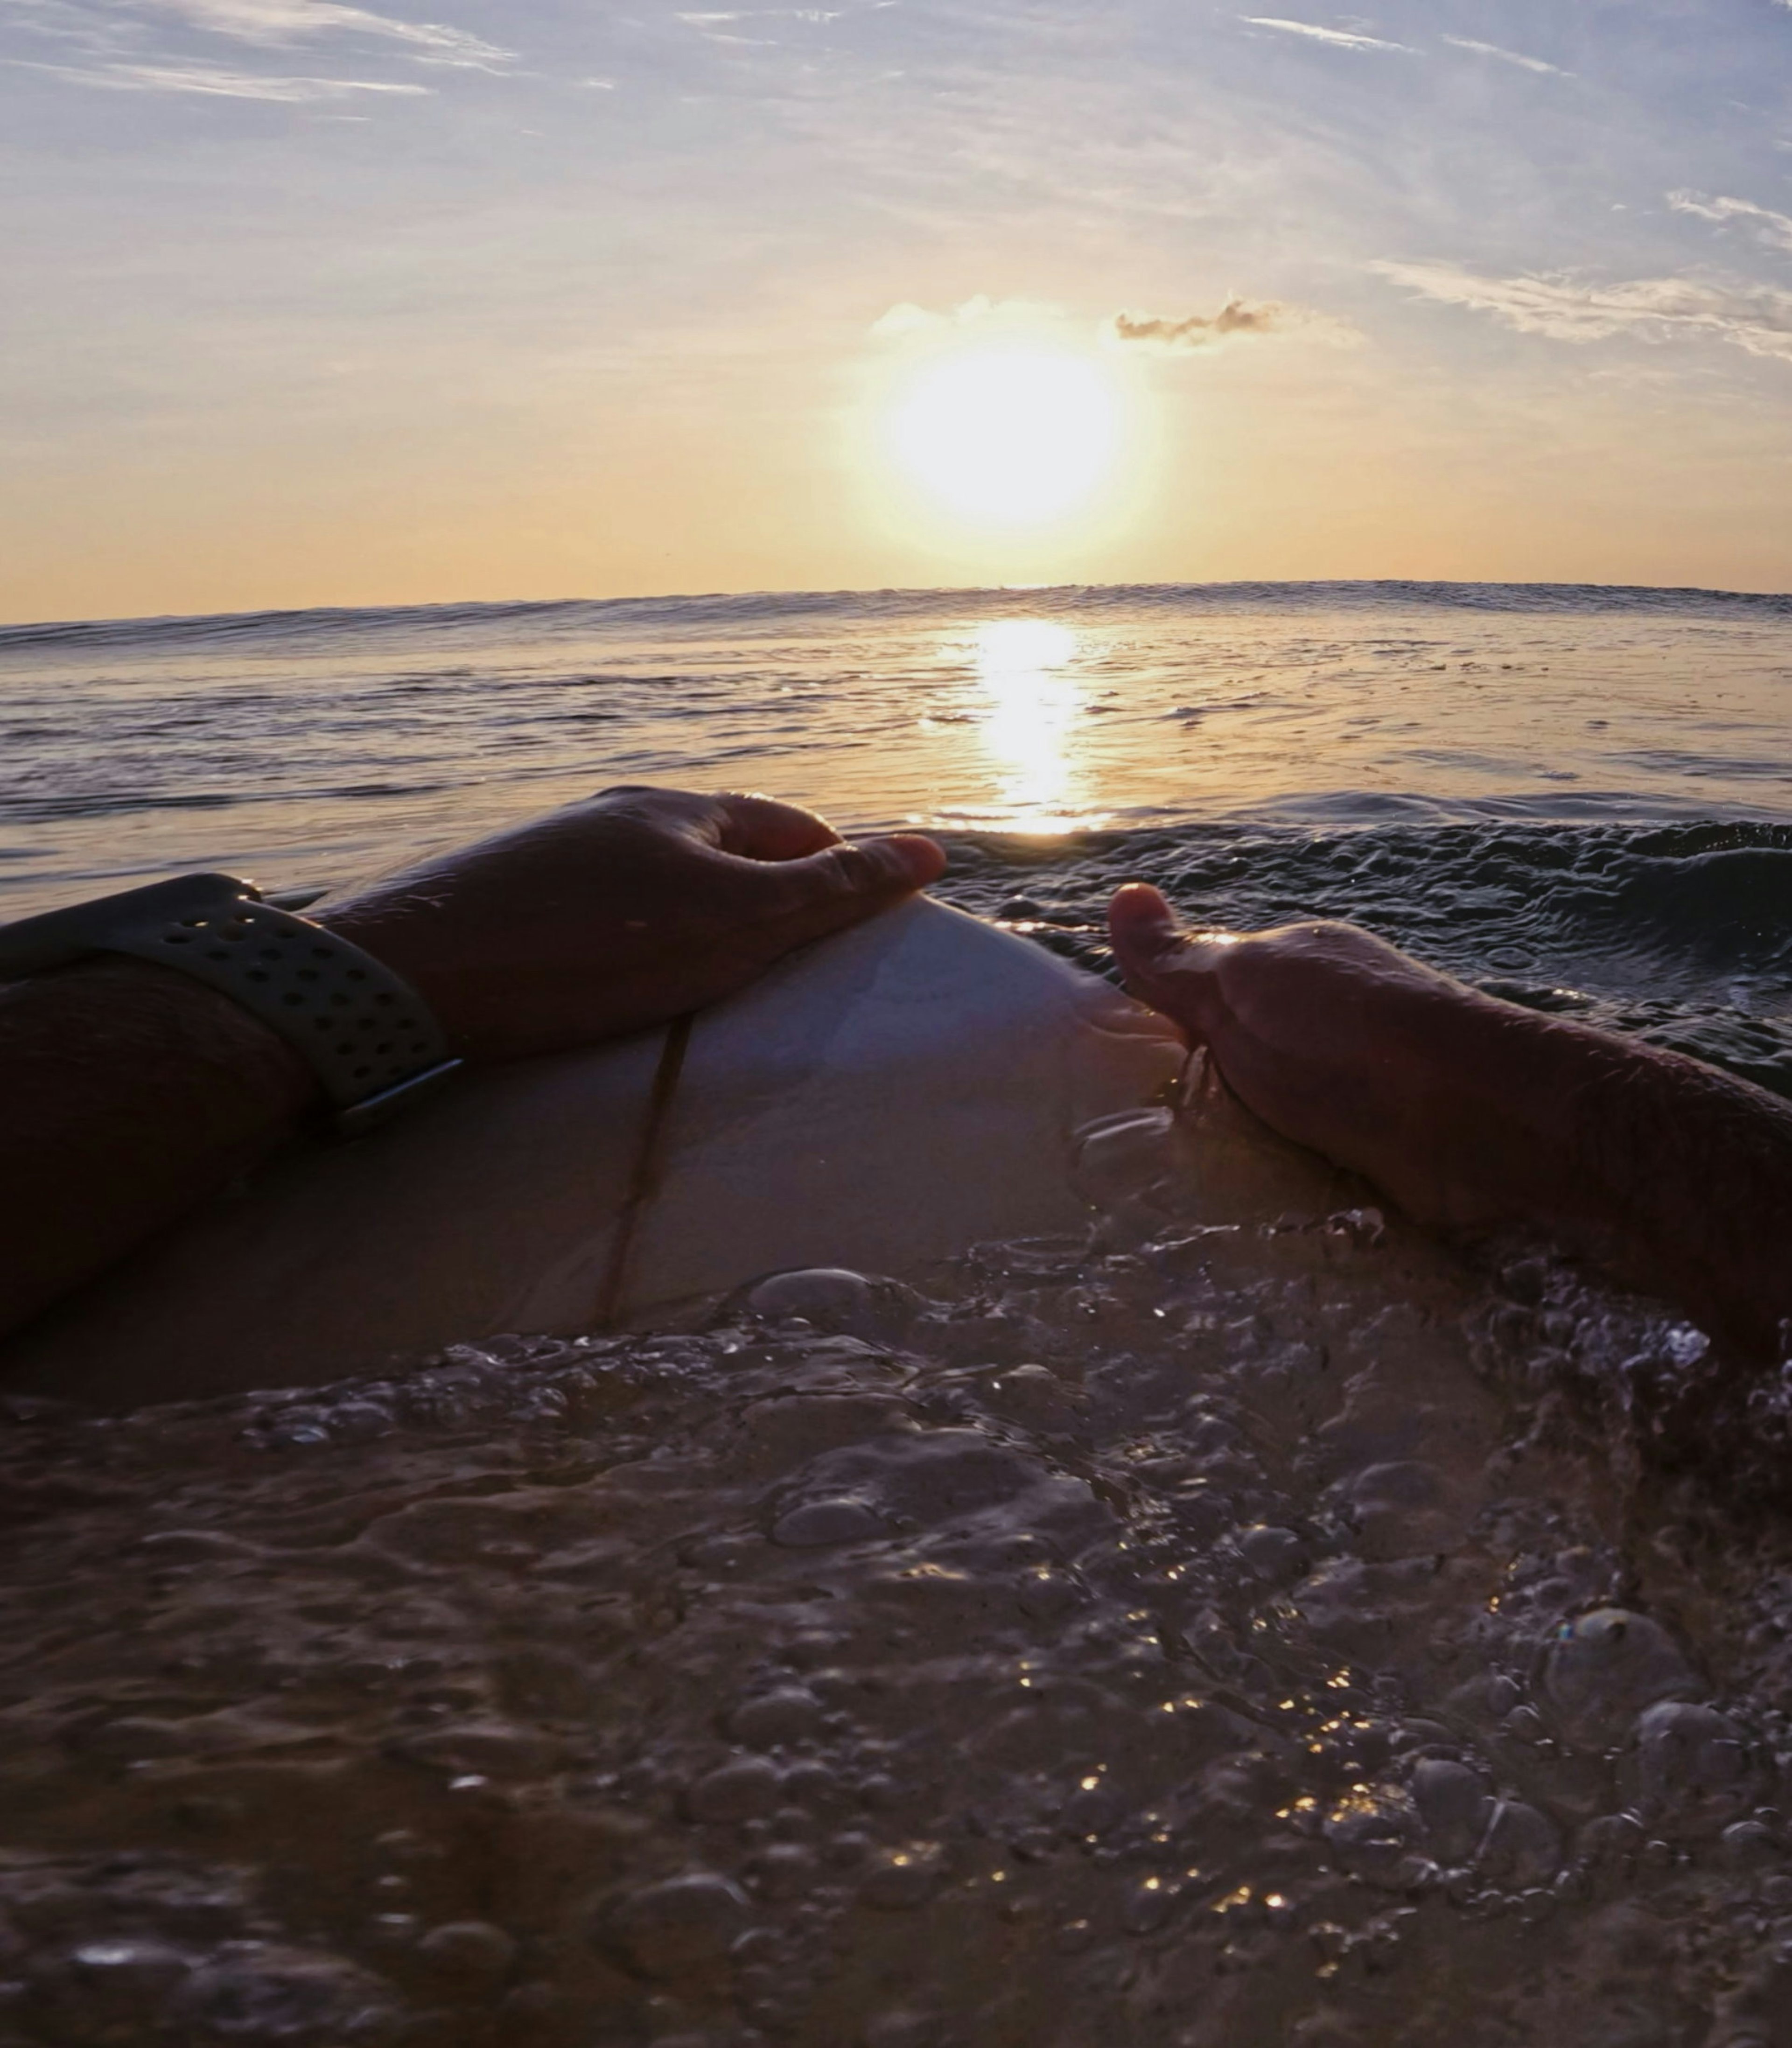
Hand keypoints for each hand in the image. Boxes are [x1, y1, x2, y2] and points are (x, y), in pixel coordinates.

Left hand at [321, 786, 945, 1060]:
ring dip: (697, 927)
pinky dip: (635, 947)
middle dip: (767, 901)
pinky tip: (624, 990)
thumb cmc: (591, 946)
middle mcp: (615, 820)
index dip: (837, 871)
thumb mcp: (734, 921)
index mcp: (678, 810)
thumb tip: (927, 850)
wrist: (415, 976)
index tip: (864, 927)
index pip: (789, 829)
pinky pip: (601, 920)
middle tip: (797, 970)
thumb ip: (829, 893)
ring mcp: (556, 859)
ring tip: (716, 989)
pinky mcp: (510, 905)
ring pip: (657, 889)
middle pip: (722, 856)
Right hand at [1105, 882, 1546, 1229]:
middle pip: (1236, 1059)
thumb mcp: (1243, 987)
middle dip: (1197, 1094)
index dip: (1161, 1028)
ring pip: (1272, 1116)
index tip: (1119, 1075)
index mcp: (1292, 968)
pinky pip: (1310, 1162)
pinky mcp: (1381, 1148)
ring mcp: (1359, 1084)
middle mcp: (1327, 1020)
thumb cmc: (1345, 1038)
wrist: (1473, 1118)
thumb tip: (1123, 893)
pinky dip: (1283, 1178)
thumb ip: (1178, 960)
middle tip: (1142, 1138)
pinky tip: (1253, 1203)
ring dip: (1240, 1144)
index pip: (1206, 992)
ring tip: (1189, 1181)